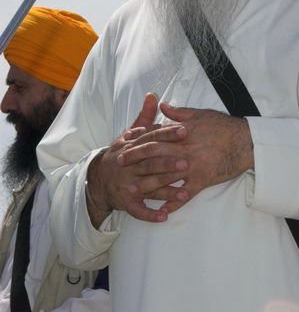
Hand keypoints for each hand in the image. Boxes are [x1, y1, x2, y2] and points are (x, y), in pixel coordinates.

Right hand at [86, 93, 189, 227]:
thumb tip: (153, 95)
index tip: (185, 131)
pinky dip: (150, 214)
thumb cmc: (121, 154)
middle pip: (149, 163)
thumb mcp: (129, 135)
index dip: (167, 134)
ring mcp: (126, 185)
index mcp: (131, 147)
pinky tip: (165, 216)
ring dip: (166, 190)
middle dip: (167, 163)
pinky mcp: (125, 203)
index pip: (151, 138)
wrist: (98, 179)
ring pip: (147, 187)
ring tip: (185, 191)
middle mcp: (128, 165)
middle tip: (187, 161)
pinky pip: (138, 211)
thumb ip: (144, 116)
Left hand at [118, 104, 253, 215]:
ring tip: (131, 191)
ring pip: (164, 178)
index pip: (154, 135)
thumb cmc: (223, 126)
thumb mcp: (200, 114)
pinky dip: (172, 203)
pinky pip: (184, 195)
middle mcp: (182, 149)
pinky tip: (162, 210)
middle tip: (119, 165)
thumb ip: (179, 112)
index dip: (138, 138)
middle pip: (153, 155)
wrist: (243, 141)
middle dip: (134, 160)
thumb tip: (162, 106)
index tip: (124, 142)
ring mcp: (191, 166)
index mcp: (181, 132)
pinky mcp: (201, 180)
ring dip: (146, 185)